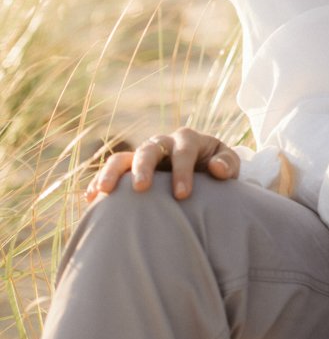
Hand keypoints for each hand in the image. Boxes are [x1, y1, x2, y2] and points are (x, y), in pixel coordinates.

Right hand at [86, 128, 240, 202]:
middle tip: (141, 188)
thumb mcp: (228, 164)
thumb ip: (228, 164)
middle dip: (144, 168)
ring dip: (113, 173)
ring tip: (104, 191)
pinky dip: (100, 182)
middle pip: (149, 150)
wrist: (202, 171)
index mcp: (187, 140)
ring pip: (123, 158)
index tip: (182, 196)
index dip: (182, 171)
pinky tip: (91, 199)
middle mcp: (162, 144)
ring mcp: (143, 155)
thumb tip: (217, 169)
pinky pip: (112, 172)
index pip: (183, 151)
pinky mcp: (129, 169)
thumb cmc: (216, 168)